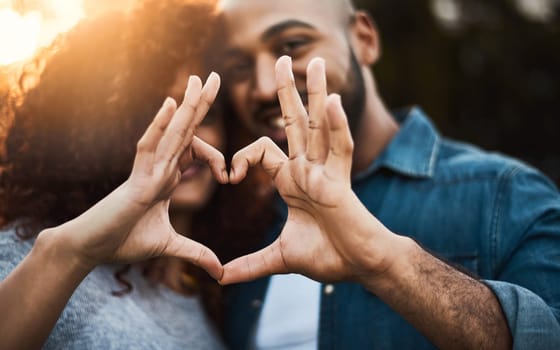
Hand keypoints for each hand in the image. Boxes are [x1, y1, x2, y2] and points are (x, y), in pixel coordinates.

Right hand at [50, 73, 225, 279]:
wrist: (91, 248)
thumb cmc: (123, 241)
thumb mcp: (170, 246)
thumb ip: (195, 253)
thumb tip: (219, 272)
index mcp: (166, 178)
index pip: (195, 153)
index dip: (215, 159)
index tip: (228, 177)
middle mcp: (158, 168)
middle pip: (185, 130)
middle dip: (200, 104)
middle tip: (215, 77)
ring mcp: (147, 171)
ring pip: (171, 133)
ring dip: (186, 107)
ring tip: (199, 80)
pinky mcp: (137, 181)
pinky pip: (149, 148)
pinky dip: (160, 127)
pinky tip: (172, 104)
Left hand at [220, 57, 394, 283]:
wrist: (356, 267)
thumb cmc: (326, 258)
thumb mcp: (279, 258)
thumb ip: (250, 264)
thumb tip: (220, 277)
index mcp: (291, 181)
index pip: (262, 150)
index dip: (241, 157)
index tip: (228, 177)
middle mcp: (308, 169)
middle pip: (295, 122)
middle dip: (286, 91)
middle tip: (280, 60)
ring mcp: (326, 171)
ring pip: (320, 125)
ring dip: (317, 93)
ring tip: (316, 62)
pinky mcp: (342, 181)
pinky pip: (341, 148)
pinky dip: (337, 126)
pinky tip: (332, 102)